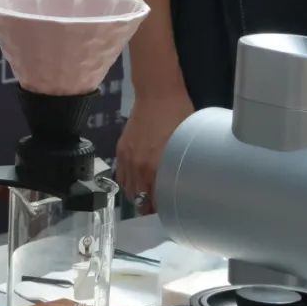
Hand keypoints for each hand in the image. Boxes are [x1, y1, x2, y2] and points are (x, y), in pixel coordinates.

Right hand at [116, 88, 194, 214]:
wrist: (157, 94)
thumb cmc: (178, 114)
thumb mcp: (185, 142)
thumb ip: (181, 163)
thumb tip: (186, 177)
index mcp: (156, 166)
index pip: (156, 199)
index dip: (162, 209)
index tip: (169, 211)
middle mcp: (138, 166)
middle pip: (140, 198)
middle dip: (149, 205)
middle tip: (160, 207)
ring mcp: (127, 158)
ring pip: (128, 189)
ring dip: (137, 195)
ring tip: (147, 198)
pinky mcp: (121, 150)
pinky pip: (121, 175)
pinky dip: (127, 183)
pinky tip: (136, 183)